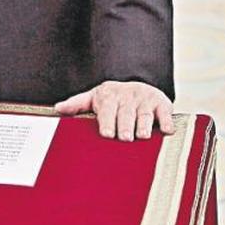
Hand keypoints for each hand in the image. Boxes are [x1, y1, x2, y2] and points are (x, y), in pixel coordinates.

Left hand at [54, 81, 173, 140]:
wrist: (137, 86)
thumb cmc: (112, 99)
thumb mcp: (93, 98)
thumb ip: (76, 104)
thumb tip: (57, 109)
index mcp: (108, 96)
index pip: (107, 109)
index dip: (107, 121)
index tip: (107, 134)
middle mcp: (127, 96)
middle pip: (126, 113)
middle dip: (125, 125)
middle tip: (124, 137)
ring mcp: (145, 99)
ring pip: (145, 113)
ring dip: (144, 124)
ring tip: (143, 136)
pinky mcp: (162, 103)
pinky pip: (165, 112)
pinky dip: (167, 121)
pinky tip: (167, 131)